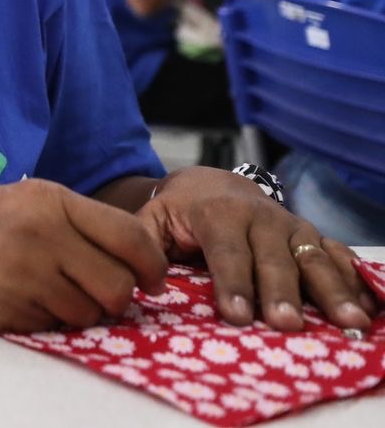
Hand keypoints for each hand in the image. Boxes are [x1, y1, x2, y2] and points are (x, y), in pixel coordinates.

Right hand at [0, 180, 167, 332]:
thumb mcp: (30, 199)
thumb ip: (80, 222)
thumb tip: (135, 262)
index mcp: (52, 202)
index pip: (130, 238)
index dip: (153, 266)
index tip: (152, 279)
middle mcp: (41, 237)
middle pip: (117, 287)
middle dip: (115, 298)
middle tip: (98, 292)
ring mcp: (21, 276)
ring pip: (86, 314)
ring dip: (78, 311)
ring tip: (49, 291)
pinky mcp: (3, 309)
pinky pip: (50, 327)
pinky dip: (44, 319)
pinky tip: (20, 298)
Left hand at [138, 166, 376, 330]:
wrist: (211, 183)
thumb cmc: (178, 211)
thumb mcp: (152, 220)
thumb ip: (144, 245)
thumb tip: (146, 279)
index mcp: (218, 213)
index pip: (226, 251)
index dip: (233, 284)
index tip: (238, 315)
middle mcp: (260, 217)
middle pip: (273, 259)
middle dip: (280, 293)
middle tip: (285, 325)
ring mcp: (290, 226)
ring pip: (312, 257)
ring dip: (331, 290)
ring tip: (346, 322)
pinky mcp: (310, 236)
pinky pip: (335, 255)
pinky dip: (352, 278)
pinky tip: (366, 305)